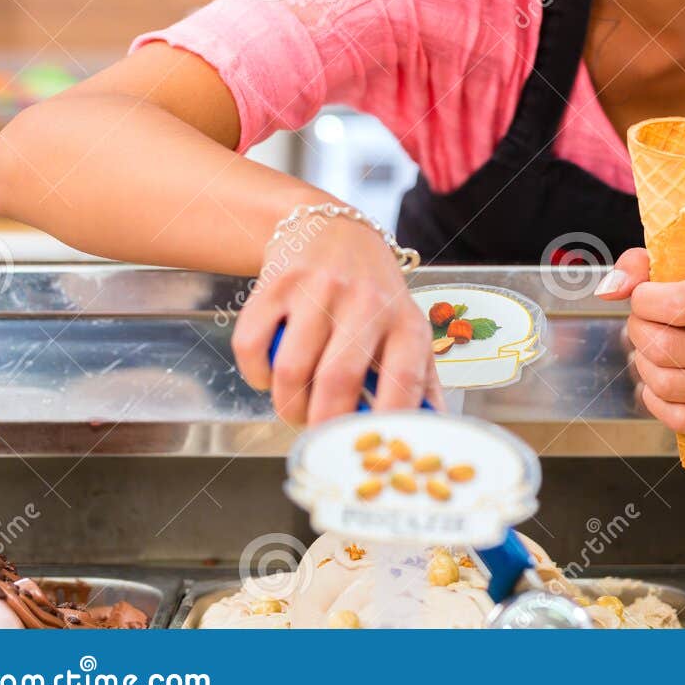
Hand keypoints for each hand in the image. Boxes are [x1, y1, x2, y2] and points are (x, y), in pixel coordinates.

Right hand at [231, 215, 441, 425]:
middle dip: (323, 424)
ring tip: (294, 407)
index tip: (370, 454)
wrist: (332, 230)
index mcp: (405, 321)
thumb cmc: (374, 295)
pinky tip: (269, 375)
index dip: (385, 424)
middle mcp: (366, 300)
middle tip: (318, 439)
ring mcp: (319, 289)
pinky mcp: (276, 283)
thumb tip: (432, 432)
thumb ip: (420, 381)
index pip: (403, 380)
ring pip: (291, 369)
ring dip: (287, 404)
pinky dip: (256, 375)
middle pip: (339, 380)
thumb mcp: (407, 328)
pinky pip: (253, 347)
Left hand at [595, 248, 684, 436]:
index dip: (643, 300)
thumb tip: (608, 289)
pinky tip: (663, 379)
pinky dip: (656, 400)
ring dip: (644, 365)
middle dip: (639, 331)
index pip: (677, 305)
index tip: (646, 296)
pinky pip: (678, 419)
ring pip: (665, 385)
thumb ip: (647, 266)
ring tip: (656, 350)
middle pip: (664, 348)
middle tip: (646, 323)